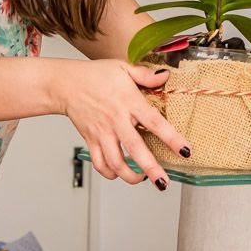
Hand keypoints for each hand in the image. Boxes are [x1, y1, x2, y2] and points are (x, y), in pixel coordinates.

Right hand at [57, 60, 189, 189]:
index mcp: (128, 102)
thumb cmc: (95, 75)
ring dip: (129, 176)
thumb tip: (166, 76)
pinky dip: (109, 173)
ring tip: (142, 179)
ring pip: (115, 162)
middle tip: (163, 183)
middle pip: (135, 149)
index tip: (185, 150)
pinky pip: (99, 163)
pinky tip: (119, 174)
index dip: (171, 138)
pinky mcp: (91, 140)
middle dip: (151, 168)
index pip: (154, 122)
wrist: (66, 84)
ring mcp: (102, 133)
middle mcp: (116, 120)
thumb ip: (145, 75)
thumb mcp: (123, 68)